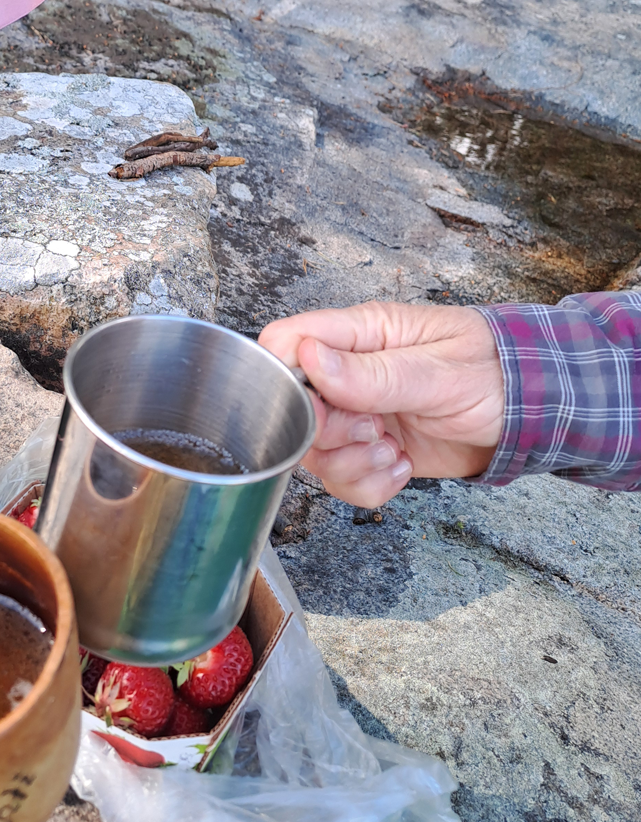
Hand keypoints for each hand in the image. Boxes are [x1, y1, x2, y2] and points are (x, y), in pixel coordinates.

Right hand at [259, 301, 503, 507]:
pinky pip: (343, 481)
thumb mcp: (440, 371)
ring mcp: (358, 416)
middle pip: (294, 410)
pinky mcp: (370, 452)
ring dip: (351, 465)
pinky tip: (401, 466)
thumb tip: (310, 358)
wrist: (533, 415)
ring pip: (316, 453)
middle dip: (331, 434)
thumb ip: (372, 373)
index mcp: (362, 335)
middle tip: (374, 429)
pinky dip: (369, 486)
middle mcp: (350, 375)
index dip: (288, 378)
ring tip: (392, 451)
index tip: (322, 405)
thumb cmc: (498, 373)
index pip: (288, 343)